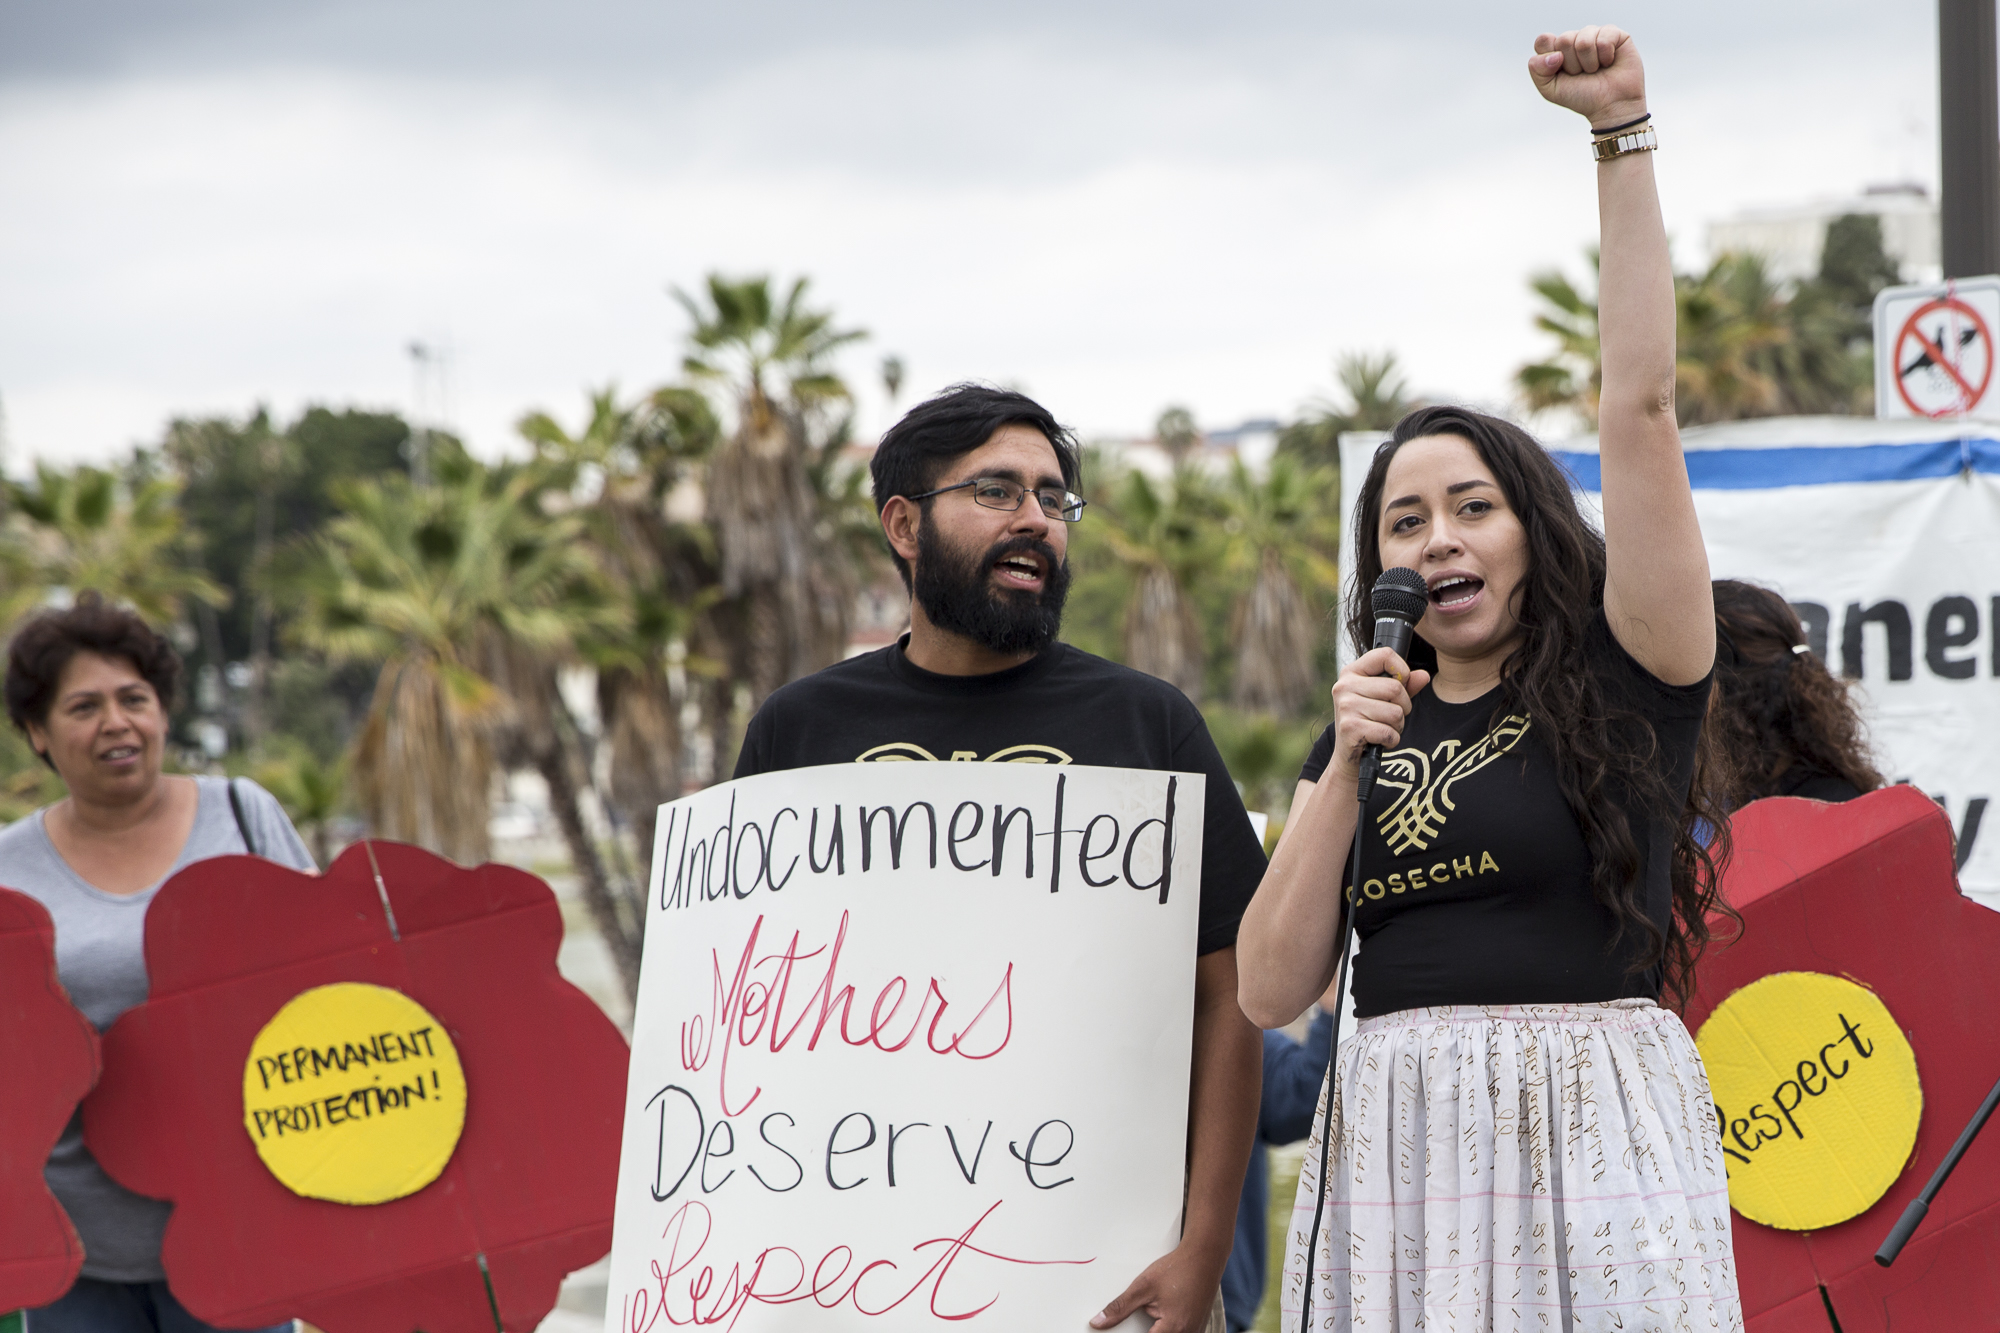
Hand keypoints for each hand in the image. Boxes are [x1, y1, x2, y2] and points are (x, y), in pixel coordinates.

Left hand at [1090, 1243, 1219, 1332]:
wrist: (1204, 1257)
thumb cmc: (1179, 1269)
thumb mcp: (1143, 1286)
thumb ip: (1120, 1307)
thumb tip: (1100, 1321)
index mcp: (1174, 1329)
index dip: (1134, 1332)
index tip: (1124, 1325)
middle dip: (1148, 1326)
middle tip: (1148, 1308)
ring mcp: (1195, 1331)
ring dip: (1158, 1327)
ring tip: (1158, 1307)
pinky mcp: (1197, 1326)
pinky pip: (1180, 1332)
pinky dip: (1168, 1326)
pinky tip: (1166, 1311)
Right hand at [1323, 646, 1430, 782]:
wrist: (1348, 754)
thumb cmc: (1368, 721)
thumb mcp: (1384, 699)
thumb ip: (1406, 686)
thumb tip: (1424, 676)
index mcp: (1352, 672)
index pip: (1385, 655)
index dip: (1401, 670)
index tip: (1399, 684)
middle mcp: (1345, 686)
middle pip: (1395, 688)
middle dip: (1403, 707)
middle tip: (1391, 716)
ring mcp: (1346, 707)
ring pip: (1395, 712)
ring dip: (1397, 726)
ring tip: (1383, 728)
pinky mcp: (1350, 728)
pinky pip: (1388, 732)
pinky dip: (1391, 740)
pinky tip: (1379, 740)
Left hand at [1529, 25, 1646, 130]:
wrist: (1612, 105)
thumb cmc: (1582, 97)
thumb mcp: (1550, 89)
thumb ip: (1538, 69)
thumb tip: (1555, 54)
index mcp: (1557, 50)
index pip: (1543, 41)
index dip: (1549, 58)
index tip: (1560, 71)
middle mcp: (1574, 39)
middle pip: (1564, 40)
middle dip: (1572, 64)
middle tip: (1582, 74)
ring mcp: (1594, 34)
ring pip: (1583, 40)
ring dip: (1589, 63)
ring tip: (1596, 70)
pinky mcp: (1614, 33)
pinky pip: (1603, 38)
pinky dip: (1605, 56)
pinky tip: (1609, 62)